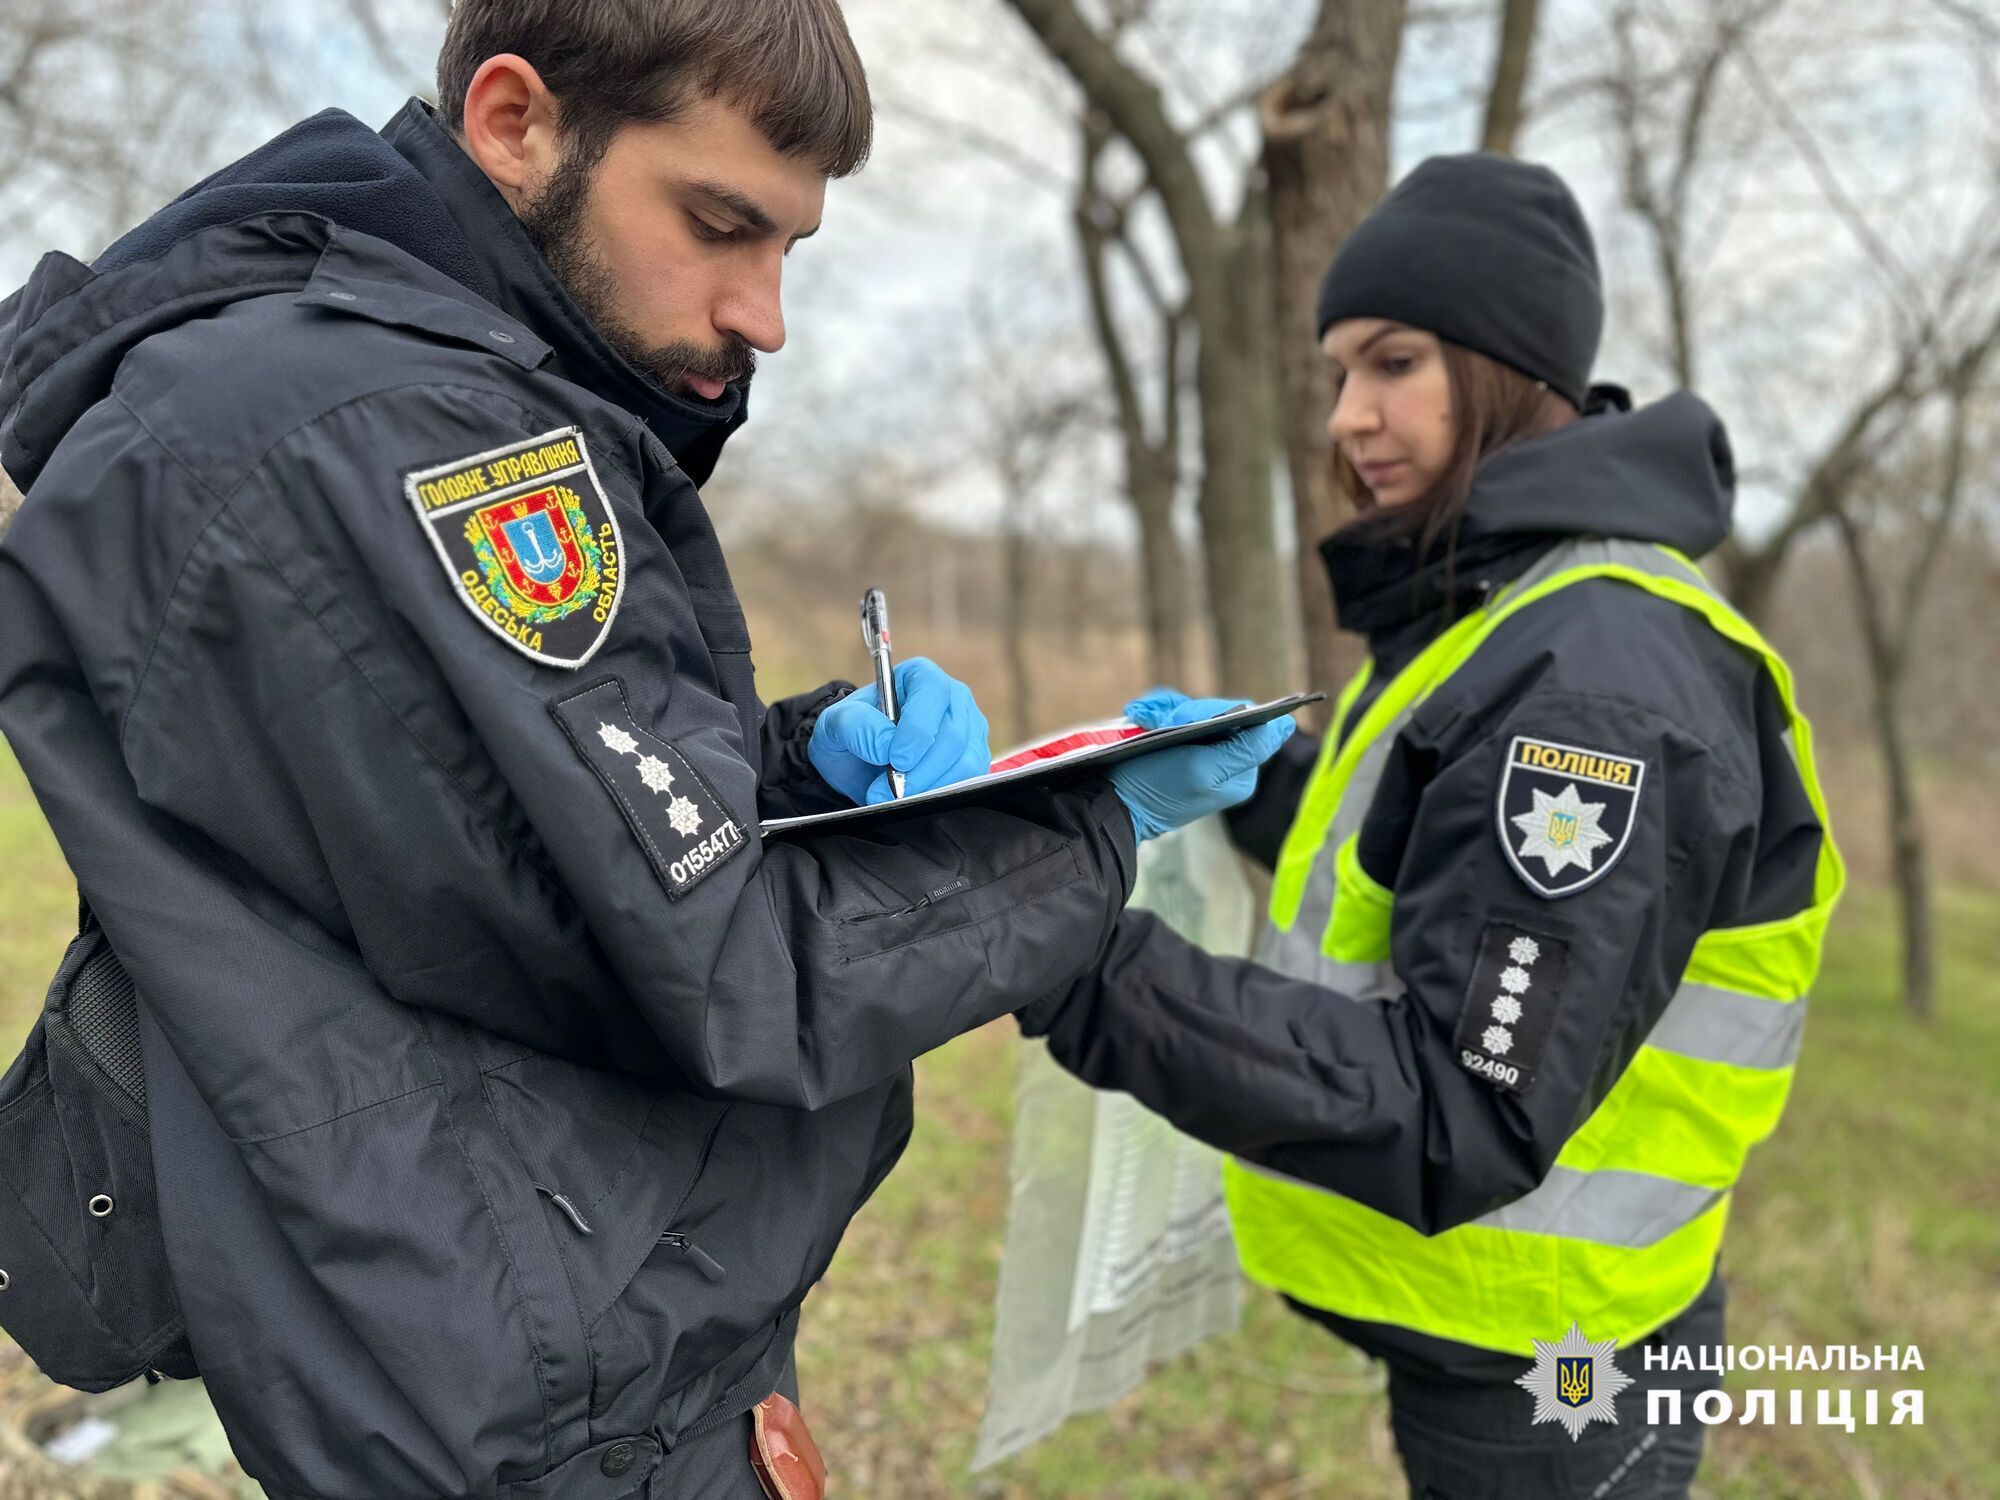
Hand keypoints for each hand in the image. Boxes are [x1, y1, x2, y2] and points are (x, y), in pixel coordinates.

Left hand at [808, 658, 992, 805]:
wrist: (860, 761)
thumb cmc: (853, 734)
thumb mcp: (835, 724)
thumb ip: (854, 726)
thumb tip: (884, 747)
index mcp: (921, 675)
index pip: (933, 693)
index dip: (918, 729)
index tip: (895, 759)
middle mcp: (953, 697)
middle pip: (954, 734)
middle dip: (920, 770)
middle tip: (887, 791)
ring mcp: (969, 727)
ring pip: (967, 761)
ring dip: (931, 786)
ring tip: (896, 797)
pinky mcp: (975, 757)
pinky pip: (970, 779)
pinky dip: (941, 794)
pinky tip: (915, 797)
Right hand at [1107, 688, 1296, 840]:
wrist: (1107, 802)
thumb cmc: (1156, 788)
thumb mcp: (1204, 769)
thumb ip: (1246, 749)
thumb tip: (1286, 726)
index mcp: (1240, 771)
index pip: (1247, 719)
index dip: (1216, 710)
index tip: (1184, 718)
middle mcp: (1223, 761)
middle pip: (1216, 712)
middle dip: (1182, 710)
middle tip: (1156, 722)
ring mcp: (1197, 752)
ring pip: (1190, 709)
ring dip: (1163, 709)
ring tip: (1142, 720)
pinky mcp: (1173, 746)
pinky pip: (1171, 714)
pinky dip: (1153, 712)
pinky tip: (1138, 718)